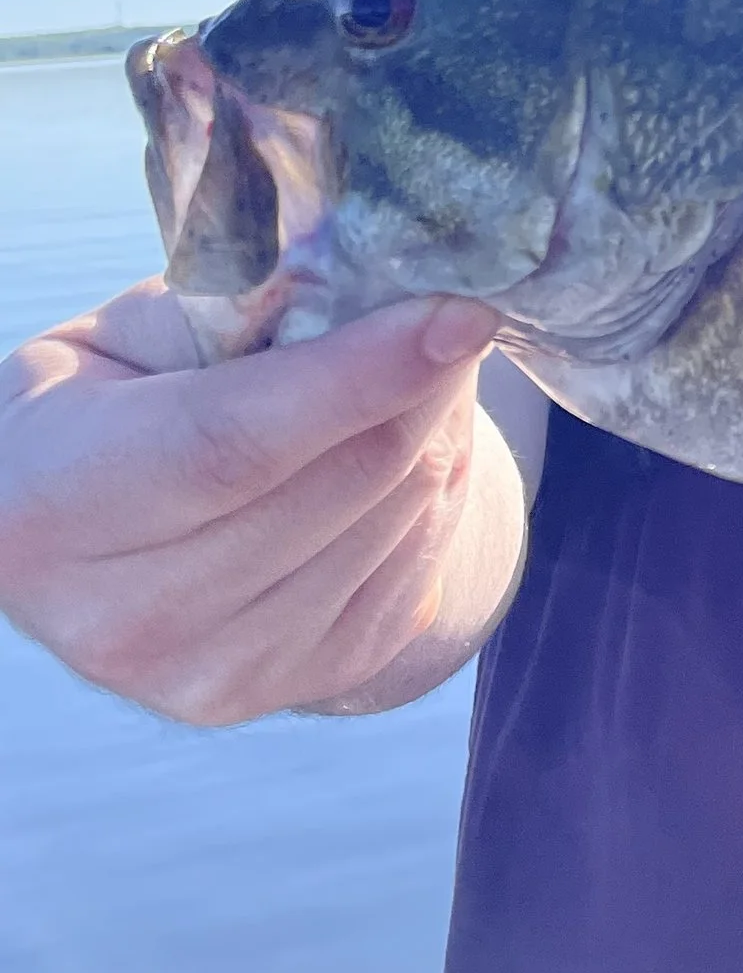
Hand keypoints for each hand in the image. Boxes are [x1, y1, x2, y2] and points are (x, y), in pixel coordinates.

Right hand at [0, 279, 525, 725]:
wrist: (94, 529)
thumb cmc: (113, 399)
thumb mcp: (134, 331)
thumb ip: (241, 302)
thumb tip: (383, 283)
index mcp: (53, 506)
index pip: (233, 444)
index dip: (357, 376)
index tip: (459, 314)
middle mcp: (122, 618)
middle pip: (339, 485)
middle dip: (425, 388)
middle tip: (455, 316)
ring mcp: (208, 674)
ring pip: (394, 528)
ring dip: (440, 438)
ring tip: (424, 378)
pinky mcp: (287, 690)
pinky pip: (415, 579)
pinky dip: (437, 501)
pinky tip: (411, 452)